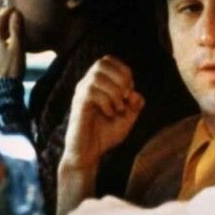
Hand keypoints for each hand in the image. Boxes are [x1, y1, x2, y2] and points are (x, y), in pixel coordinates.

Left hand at [0, 6, 24, 82]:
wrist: (1, 91)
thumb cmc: (11, 69)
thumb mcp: (18, 48)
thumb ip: (16, 30)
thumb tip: (16, 13)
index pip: (0, 20)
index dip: (8, 13)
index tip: (14, 8)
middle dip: (3, 23)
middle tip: (12, 19)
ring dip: (0, 34)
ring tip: (8, 33)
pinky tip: (2, 48)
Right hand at [62, 56, 144, 172]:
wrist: (89, 154)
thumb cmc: (105, 135)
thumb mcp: (127, 119)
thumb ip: (135, 105)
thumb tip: (135, 94)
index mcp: (97, 84)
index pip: (108, 60)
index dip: (123, 71)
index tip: (129, 91)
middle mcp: (86, 84)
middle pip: (101, 63)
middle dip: (120, 78)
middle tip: (125, 97)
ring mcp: (80, 94)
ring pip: (97, 76)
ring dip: (114, 91)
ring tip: (118, 108)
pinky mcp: (78, 105)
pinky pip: (91, 92)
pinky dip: (106, 102)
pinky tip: (110, 114)